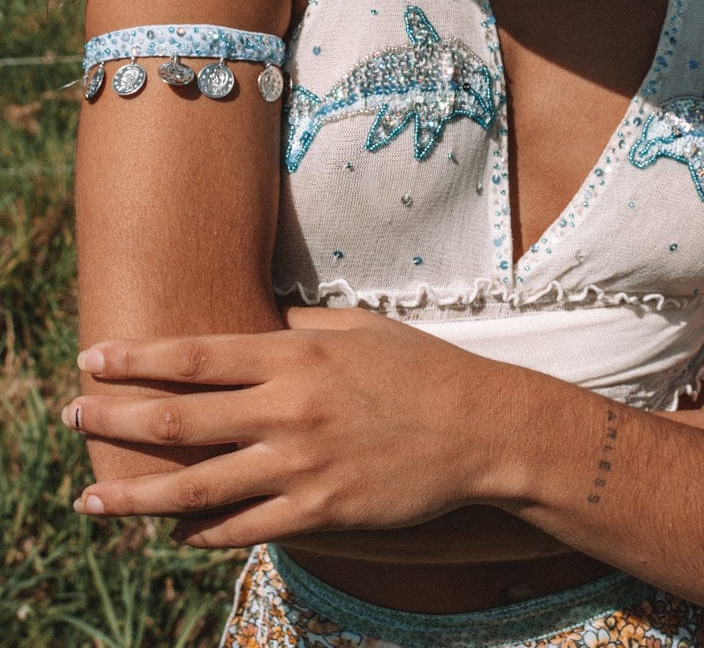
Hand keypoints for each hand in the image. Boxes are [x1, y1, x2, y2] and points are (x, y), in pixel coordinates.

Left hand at [63, 309, 502, 547]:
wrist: (479, 429)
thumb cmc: (420, 368)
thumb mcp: (360, 327)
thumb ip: (301, 327)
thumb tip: (257, 325)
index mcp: (295, 356)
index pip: (196, 355)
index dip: (137, 357)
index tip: (92, 357)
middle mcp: (287, 410)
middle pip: (179, 418)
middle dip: (115, 416)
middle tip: (70, 414)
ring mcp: (299, 466)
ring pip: (193, 487)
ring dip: (134, 493)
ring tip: (91, 495)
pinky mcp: (318, 512)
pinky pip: (241, 529)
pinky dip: (199, 532)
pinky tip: (172, 531)